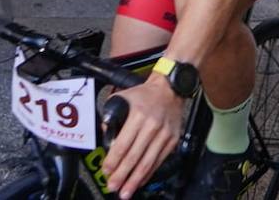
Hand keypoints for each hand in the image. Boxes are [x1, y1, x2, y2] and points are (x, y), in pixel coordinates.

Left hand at [101, 76, 183, 198]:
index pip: (123, 144)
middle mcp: (152, 126)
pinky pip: (158, 161)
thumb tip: (106, 136)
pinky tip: (139, 181)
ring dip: (135, 180)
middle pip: (134, 157)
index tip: (106, 171)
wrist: (169, 89)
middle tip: (113, 187)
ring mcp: (164, 135)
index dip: (114, 160)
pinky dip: (148, 173)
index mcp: (138, 115)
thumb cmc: (144, 94)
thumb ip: (111, 116)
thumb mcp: (122, 98)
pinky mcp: (171, 141)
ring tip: (125, 192)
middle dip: (122, 175)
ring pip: (147, 162)